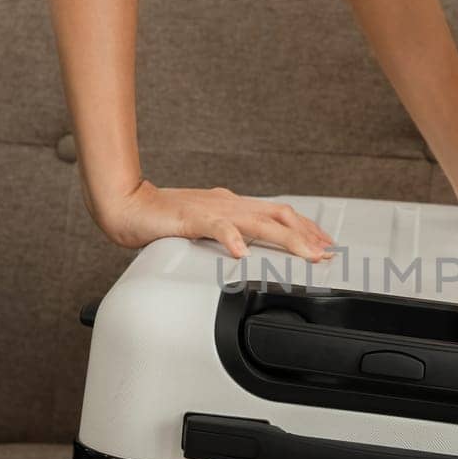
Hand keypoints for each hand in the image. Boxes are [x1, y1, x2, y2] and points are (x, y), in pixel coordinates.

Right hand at [92, 181, 333, 257]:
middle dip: (308, 235)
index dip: (307, 228)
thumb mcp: (207, 224)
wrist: (129, 205)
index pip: (280, 213)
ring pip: (258, 221)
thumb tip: (248, 242)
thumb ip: (229, 230)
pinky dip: (232, 238)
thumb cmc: (164, 217)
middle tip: (328, 253)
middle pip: (279, 215)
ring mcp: (213, 209)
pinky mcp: (191, 218)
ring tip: (307, 254)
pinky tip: (243, 252)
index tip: (327, 244)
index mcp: (234, 206)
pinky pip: (216, 227)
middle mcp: (230, 204)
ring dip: (287, 238)